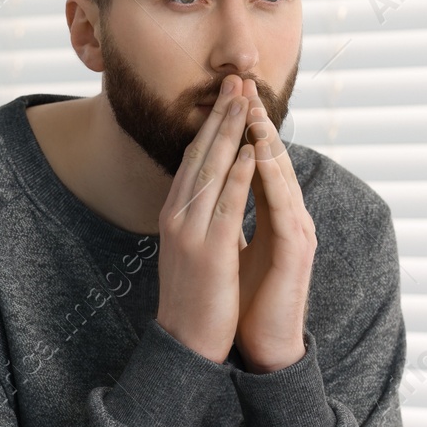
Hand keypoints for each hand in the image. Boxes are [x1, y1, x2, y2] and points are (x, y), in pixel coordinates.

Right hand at [153, 74, 257, 363]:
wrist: (185, 344)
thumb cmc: (196, 299)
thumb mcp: (193, 249)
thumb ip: (201, 218)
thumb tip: (213, 192)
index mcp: (174, 215)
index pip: (193, 158)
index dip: (211, 125)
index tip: (227, 97)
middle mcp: (177, 217)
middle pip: (200, 155)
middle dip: (221, 116)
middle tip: (236, 81)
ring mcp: (190, 233)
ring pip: (212, 171)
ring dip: (231, 133)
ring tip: (247, 102)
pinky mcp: (210, 251)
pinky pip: (226, 205)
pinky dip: (239, 175)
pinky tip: (252, 151)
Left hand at [234, 78, 314, 372]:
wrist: (264, 346)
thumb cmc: (248, 300)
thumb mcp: (235, 249)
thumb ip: (233, 219)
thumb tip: (215, 194)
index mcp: (274, 216)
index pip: (259, 163)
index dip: (245, 131)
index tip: (228, 98)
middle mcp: (290, 218)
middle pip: (274, 160)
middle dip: (258, 122)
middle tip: (243, 84)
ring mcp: (298, 232)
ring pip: (283, 176)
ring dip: (268, 140)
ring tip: (254, 107)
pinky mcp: (296, 251)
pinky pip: (284, 207)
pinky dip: (272, 180)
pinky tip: (262, 157)